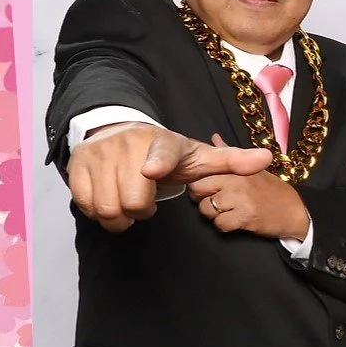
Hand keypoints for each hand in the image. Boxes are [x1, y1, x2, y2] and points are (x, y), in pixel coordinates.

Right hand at [67, 123, 271, 233]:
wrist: (118, 130)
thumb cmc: (164, 152)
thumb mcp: (197, 156)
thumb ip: (230, 160)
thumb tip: (267, 158)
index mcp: (163, 143)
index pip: (162, 152)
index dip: (158, 162)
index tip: (152, 170)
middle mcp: (130, 143)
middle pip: (133, 200)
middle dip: (141, 209)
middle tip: (147, 199)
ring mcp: (101, 153)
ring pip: (108, 208)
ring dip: (120, 216)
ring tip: (130, 200)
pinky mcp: (78, 165)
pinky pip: (85, 205)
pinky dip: (98, 211)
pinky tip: (110, 197)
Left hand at [188, 160, 309, 239]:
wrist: (293, 212)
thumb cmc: (271, 190)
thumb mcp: (252, 168)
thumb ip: (230, 154)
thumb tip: (215, 138)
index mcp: (237, 167)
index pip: (202, 174)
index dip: (202, 185)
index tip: (211, 189)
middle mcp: (236, 179)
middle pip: (198, 190)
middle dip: (203, 199)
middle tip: (218, 203)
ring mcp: (241, 198)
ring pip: (206, 209)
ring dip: (214, 215)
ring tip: (228, 212)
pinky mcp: (245, 216)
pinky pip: (220, 224)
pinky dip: (224, 226)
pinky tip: (235, 221)